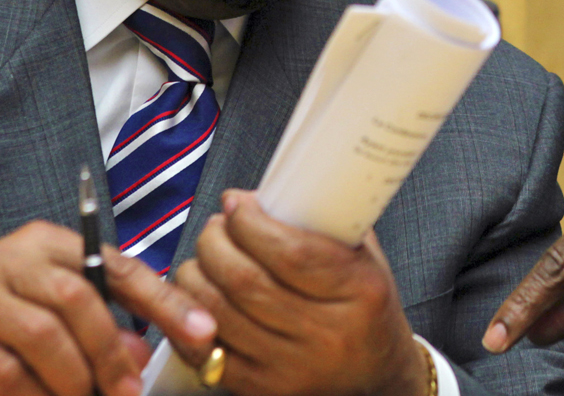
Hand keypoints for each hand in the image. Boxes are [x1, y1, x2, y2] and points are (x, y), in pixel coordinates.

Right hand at [0, 220, 217, 395]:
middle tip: (130, 388)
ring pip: (45, 338)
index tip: (203, 331)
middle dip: (112, 350)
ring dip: (77, 378)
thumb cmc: (6, 314)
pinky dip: (41, 395)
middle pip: (79, 299)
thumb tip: (144, 351)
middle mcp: (11, 263)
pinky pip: (10, 377)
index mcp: (47, 244)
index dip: (164, 301)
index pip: (117, 266)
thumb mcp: (56, 299)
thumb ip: (106, 316)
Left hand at [171, 190, 429, 395]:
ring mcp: (291, 368)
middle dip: (216, 242)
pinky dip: (187, 318)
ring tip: (204, 256)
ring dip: (196, 274)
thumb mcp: (366, 261)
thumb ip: (328, 224)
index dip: (250, 222)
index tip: (238, 203)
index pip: (290, 252)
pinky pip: (205, 352)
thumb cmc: (368, 311)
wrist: (376, 379)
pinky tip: (192, 295)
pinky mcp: (261, 390)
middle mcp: (326, 335)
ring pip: (217, 313)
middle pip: (245, 281)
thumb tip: (272, 188)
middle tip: (217, 226)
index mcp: (360, 293)